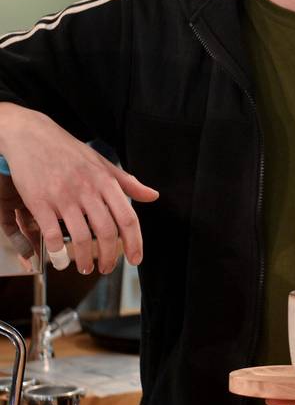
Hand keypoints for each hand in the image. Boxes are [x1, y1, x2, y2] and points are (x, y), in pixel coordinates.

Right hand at [0, 105, 158, 273]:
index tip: (135, 259)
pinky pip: (52, 234)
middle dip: (109, 257)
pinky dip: (58, 252)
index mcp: (106, 182)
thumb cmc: (69, 151)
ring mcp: (63, 197)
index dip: (134, 242)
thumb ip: (128, 183)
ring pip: (81, 237)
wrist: (31, 135)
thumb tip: (153, 196)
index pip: (128, 218)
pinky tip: (59, 260)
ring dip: (85, 259)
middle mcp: (88, 190)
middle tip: (107, 269)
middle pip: (107, 232)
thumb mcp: (103, 163)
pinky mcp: (40, 202)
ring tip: (85, 268)